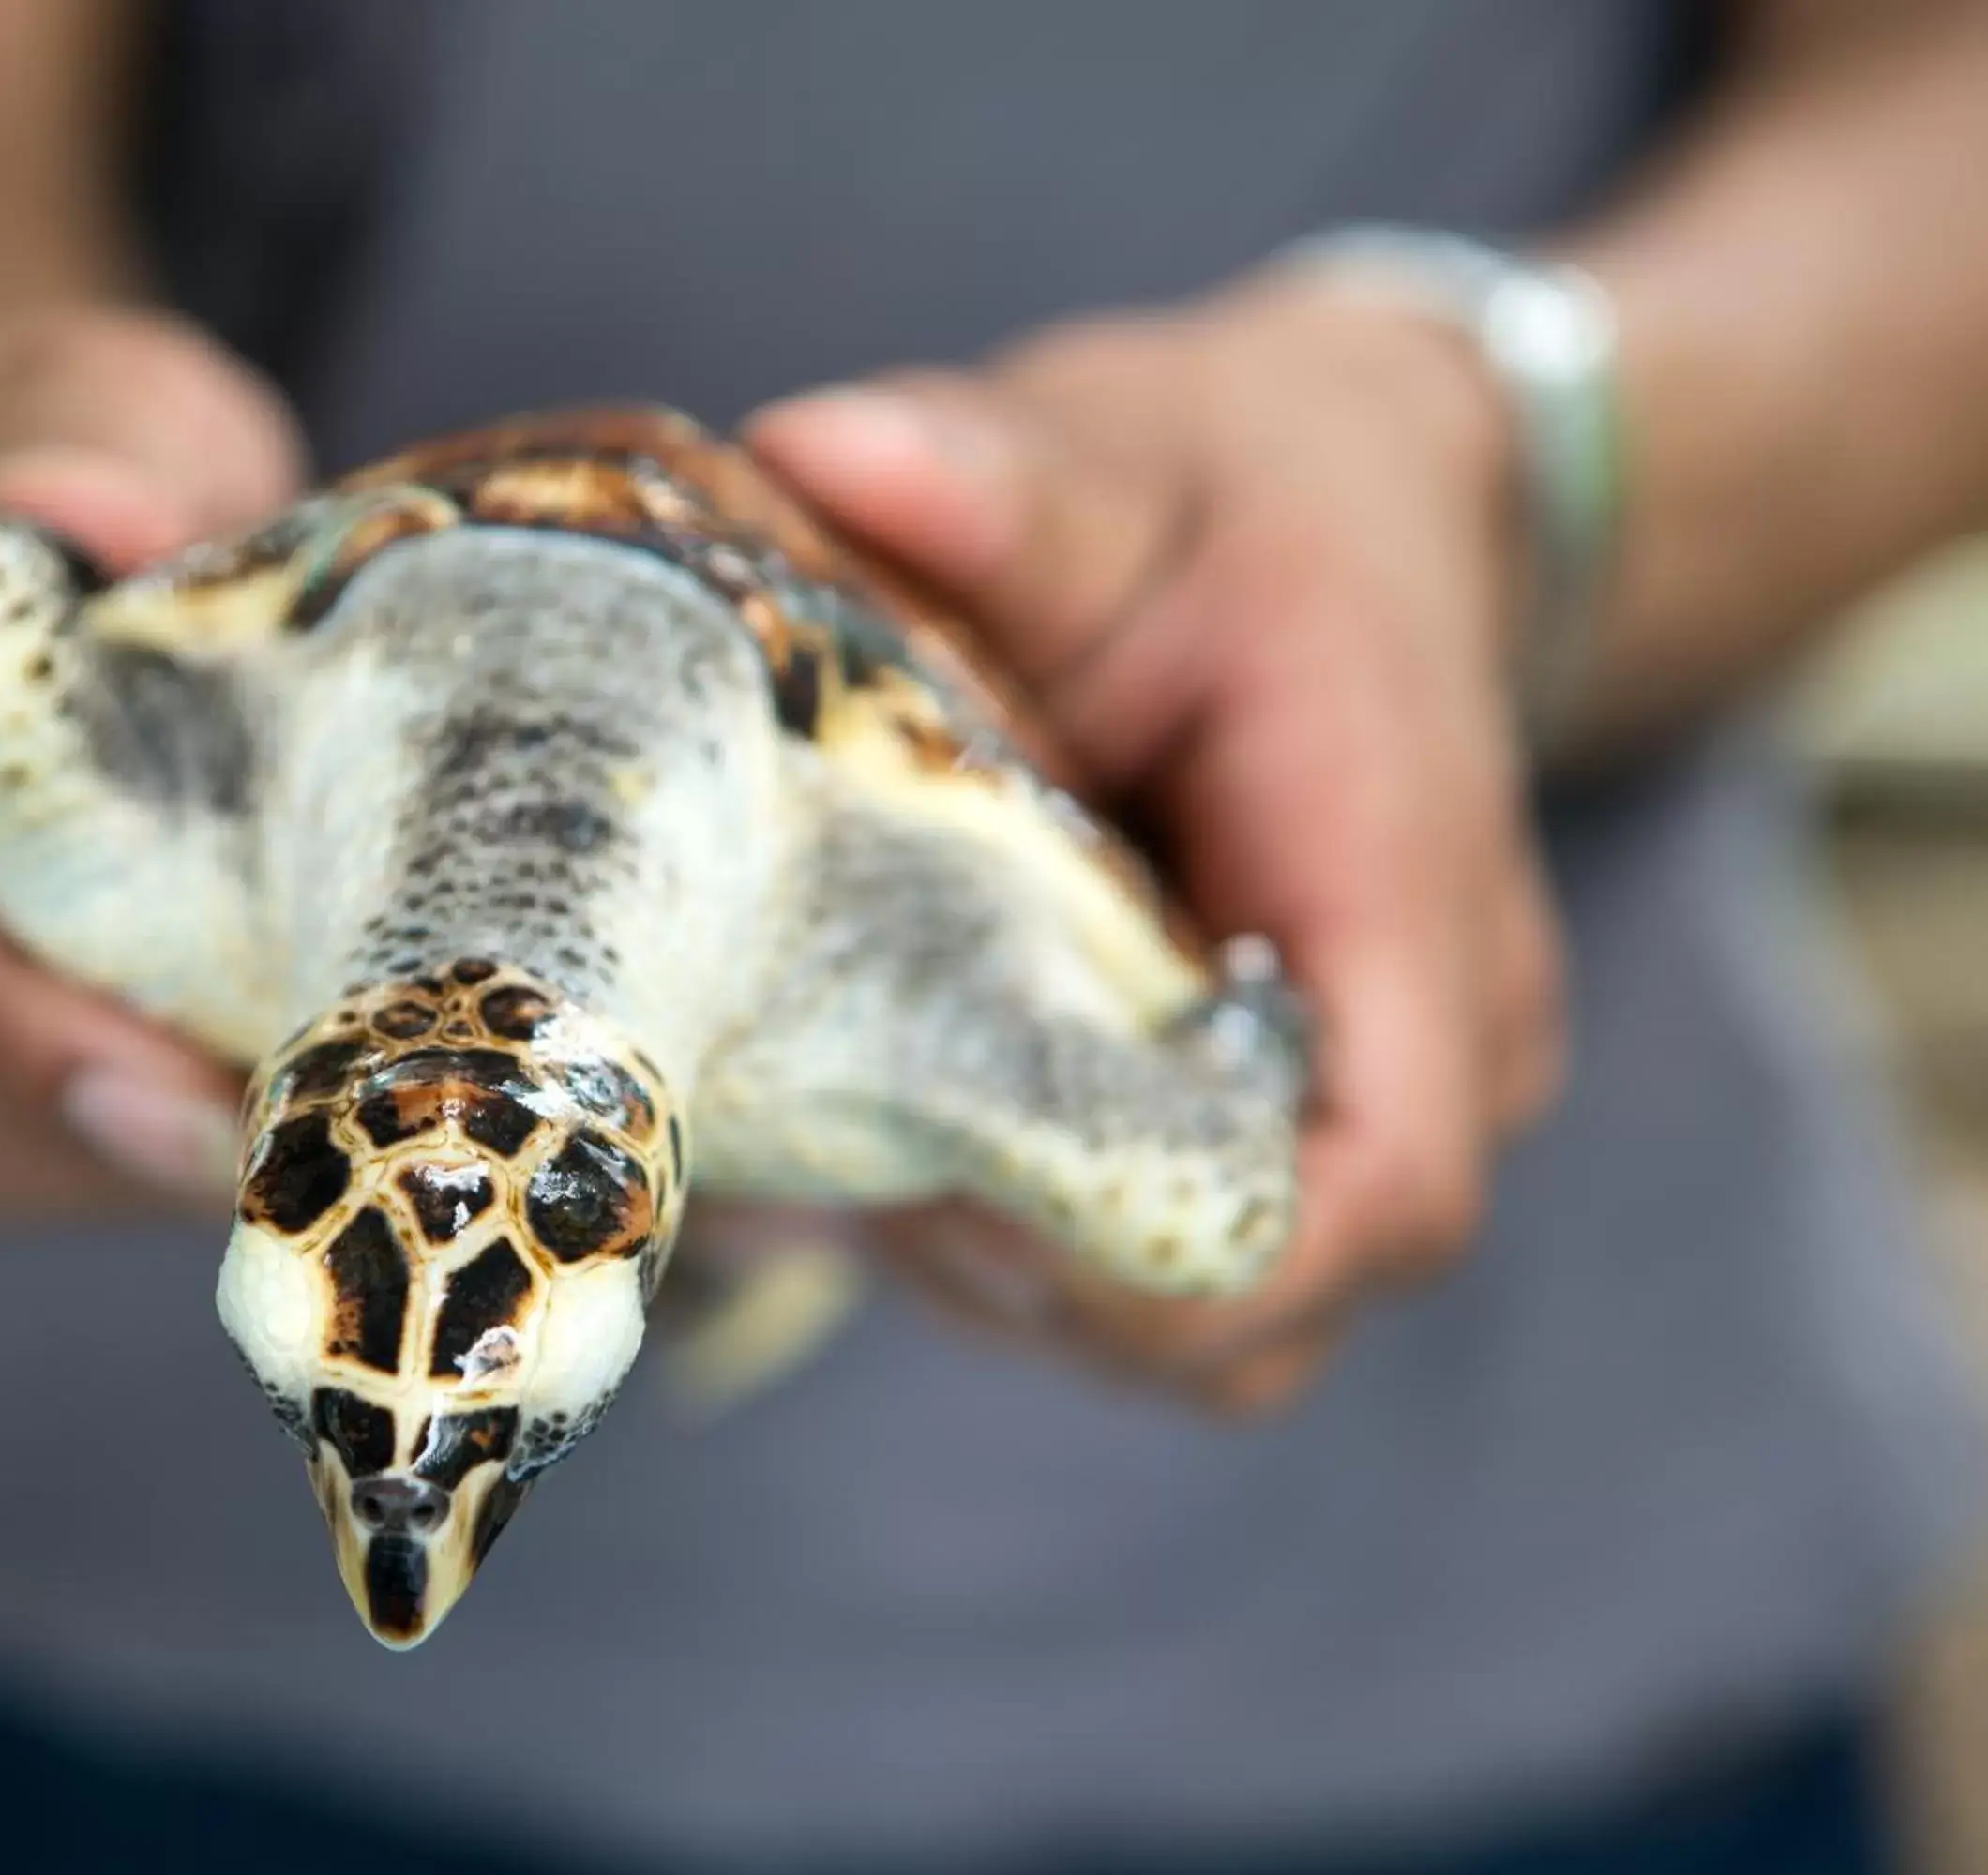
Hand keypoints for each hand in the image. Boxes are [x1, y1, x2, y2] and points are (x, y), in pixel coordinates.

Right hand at [0, 308, 302, 1212]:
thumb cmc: (40, 456)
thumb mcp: (85, 389)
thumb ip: (88, 437)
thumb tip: (83, 510)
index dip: (3, 995)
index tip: (173, 1075)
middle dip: (82, 1111)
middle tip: (274, 1156)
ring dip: (95, 1158)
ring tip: (279, 1146)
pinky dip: (77, 1173)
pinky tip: (210, 1139)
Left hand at [747, 280, 1567, 1413]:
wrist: (1367, 499)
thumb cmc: (1243, 493)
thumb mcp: (1121, 455)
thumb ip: (990, 477)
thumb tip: (812, 449)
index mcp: (1406, 884)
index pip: (1383, 1188)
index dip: (1176, 1258)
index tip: (959, 1187)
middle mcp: (1429, 1035)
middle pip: (1266, 1300)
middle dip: (1041, 1276)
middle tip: (843, 1148)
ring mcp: (1369, 1089)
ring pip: (1206, 1315)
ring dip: (1015, 1268)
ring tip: (851, 1124)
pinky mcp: (1289, 1110)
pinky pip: (1172, 1256)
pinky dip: (1028, 1233)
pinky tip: (894, 1117)